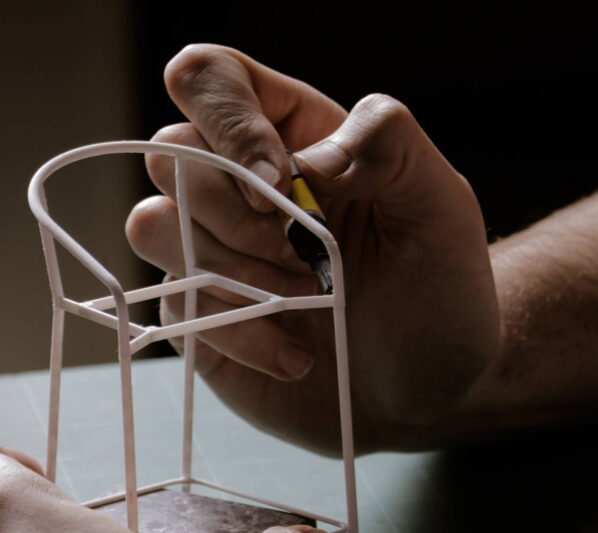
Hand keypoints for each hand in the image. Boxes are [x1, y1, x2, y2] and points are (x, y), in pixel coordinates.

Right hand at [126, 44, 498, 453]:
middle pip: (169, 154)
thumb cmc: (438, 292)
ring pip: (153, 227)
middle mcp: (243, 191)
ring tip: (307, 304)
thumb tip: (304, 158)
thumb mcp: (444, 208)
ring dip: (233, 274)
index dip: (227, 121)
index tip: (277, 184)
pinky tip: (299, 357)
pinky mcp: (204, 317)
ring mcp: (215, 254)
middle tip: (307, 261)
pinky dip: (241, 336)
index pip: (213, 81)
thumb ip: (390, 146)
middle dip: (237, 217)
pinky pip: (175, 309)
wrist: (427, 386)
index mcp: (294, 140)